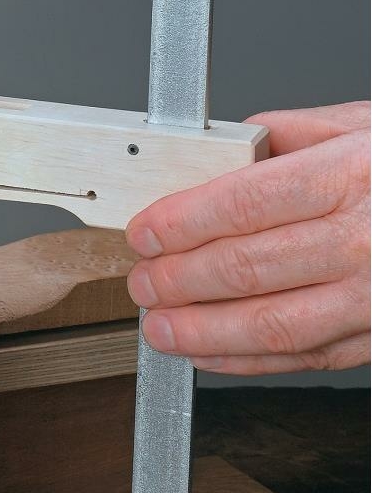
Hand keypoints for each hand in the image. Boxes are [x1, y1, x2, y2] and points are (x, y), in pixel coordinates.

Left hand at [125, 102, 370, 374]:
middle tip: (143, 280)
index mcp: (358, 174)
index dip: (181, 222)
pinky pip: (306, 358)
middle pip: (247, 266)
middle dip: (177, 279)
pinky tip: (210, 352)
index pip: (245, 201)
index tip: (145, 231)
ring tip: (160, 325)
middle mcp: (369, 239)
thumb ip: (300, 132)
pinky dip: (247, 360)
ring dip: (201, 330)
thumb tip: (234, 140)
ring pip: (271, 324)